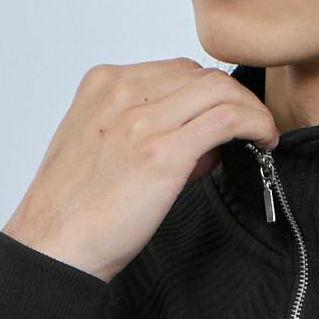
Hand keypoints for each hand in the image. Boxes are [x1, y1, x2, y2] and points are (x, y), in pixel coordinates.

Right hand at [3, 57, 280, 282]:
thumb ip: (148, 134)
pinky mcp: (162, 152)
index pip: (174, 71)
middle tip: (251, 129)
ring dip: (251, 109)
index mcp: (102, 85)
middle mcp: (121, 91)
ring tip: (263, 135)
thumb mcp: (102, 153)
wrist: (54, 246)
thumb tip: (204, 141)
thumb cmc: (75, 213)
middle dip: (233, 99)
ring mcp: (141, 119)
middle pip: (200, 74)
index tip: (224, 121)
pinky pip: (226, 117)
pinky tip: (264, 141)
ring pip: (219, 88)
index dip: (207, 95)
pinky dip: (255, 123)